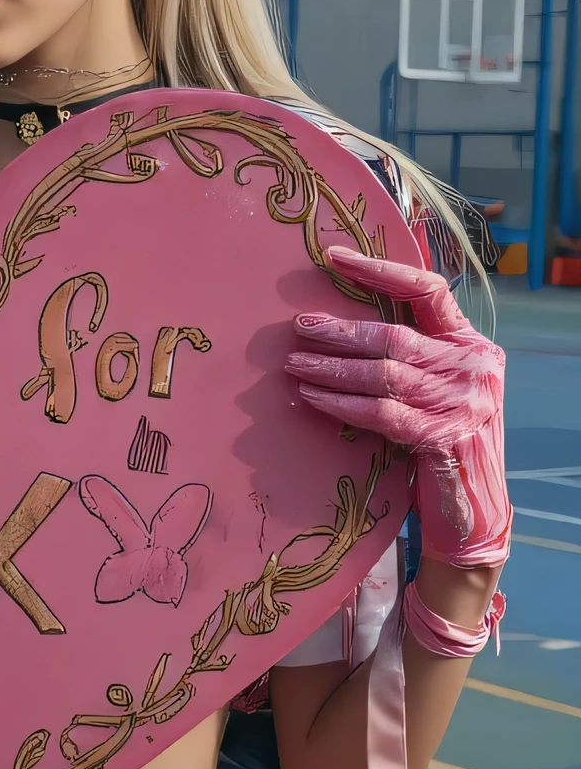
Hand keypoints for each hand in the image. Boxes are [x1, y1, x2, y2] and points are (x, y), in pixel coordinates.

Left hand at [285, 246, 509, 567]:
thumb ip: (415, 358)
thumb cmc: (446, 442)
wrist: (475, 511)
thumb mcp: (440, 391)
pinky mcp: (446, 439)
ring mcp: (463, 403)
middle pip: (396, 336)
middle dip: (341, 331)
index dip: (381, 271)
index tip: (334, 257)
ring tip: (295, 364)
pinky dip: (342, 405)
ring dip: (332, 369)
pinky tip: (312, 399)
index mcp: (471, 344)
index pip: (428, 290)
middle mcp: (473, 367)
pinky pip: (382, 415)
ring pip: (385, 374)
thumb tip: (344, 330)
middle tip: (299, 327)